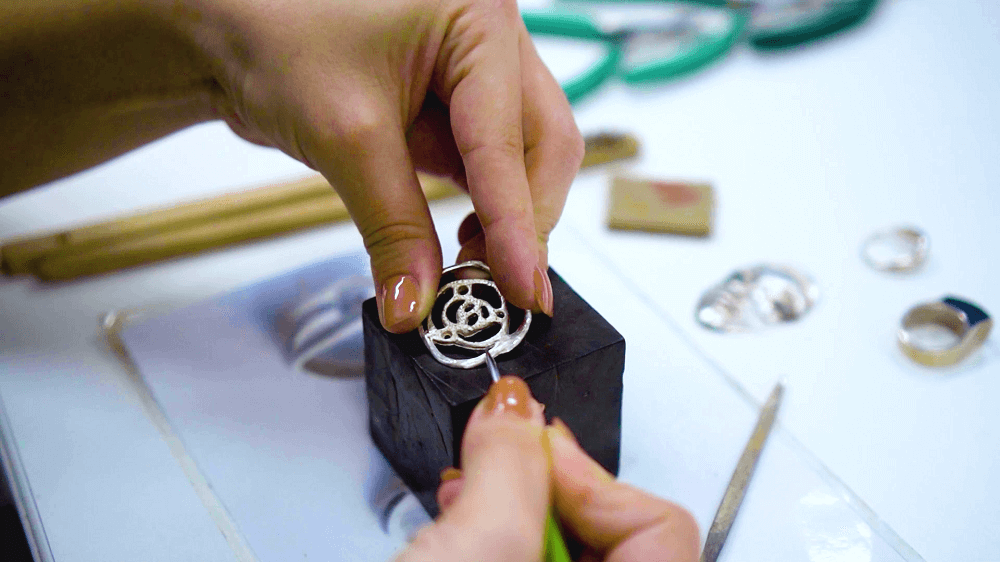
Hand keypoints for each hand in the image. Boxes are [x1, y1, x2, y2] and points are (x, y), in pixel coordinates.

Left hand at [176, 0, 582, 330]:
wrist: (227, 30)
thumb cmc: (276, 35)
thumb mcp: (346, 137)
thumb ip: (394, 226)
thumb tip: (417, 301)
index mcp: (477, 19)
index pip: (507, 138)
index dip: (516, 222)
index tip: (523, 287)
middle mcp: (489, 42)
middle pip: (541, 145)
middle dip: (524, 218)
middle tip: (504, 287)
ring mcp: (474, 76)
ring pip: (521, 161)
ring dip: (505, 221)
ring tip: (474, 273)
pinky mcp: (452, 109)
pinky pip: (485, 168)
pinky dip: (481, 212)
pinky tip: (461, 246)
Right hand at [396, 376, 700, 561]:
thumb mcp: (477, 548)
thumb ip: (507, 465)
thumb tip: (514, 407)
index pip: (659, 519)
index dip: (588, 473)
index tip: (531, 447)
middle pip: (614, 523)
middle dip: (544, 486)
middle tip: (494, 467)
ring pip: (571, 541)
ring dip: (513, 509)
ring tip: (464, 503)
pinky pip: (535, 558)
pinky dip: (502, 536)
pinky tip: (460, 532)